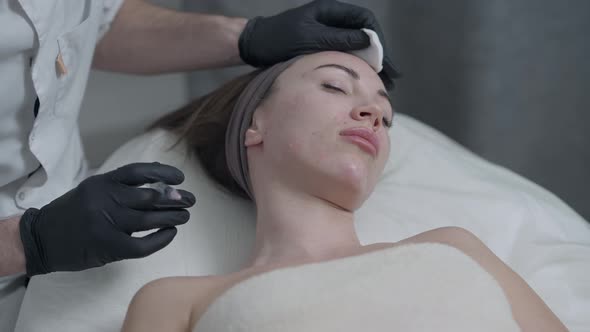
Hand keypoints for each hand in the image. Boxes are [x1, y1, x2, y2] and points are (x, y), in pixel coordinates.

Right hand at [19, 162, 195, 275]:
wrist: (41, 239)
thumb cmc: (72, 213)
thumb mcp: (92, 190)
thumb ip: (121, 185)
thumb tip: (160, 179)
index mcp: (101, 183)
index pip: (139, 172)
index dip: (163, 173)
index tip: (180, 178)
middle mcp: (104, 199)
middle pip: (149, 196)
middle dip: (175, 198)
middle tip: (190, 200)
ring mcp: (105, 223)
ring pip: (149, 218)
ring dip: (172, 217)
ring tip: (185, 216)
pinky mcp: (107, 246)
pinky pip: (142, 244)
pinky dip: (161, 239)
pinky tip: (170, 234)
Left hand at [239, 0, 400, 83]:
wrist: (254, 46)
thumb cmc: (278, 39)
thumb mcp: (310, 39)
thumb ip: (338, 39)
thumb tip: (368, 41)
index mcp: (330, 11)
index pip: (364, 20)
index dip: (378, 40)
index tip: (385, 60)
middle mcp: (332, 21)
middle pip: (365, 35)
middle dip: (381, 56)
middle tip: (394, 77)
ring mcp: (328, 35)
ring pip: (358, 48)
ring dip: (372, 65)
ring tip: (386, 84)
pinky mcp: (323, 49)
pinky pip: (346, 57)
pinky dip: (358, 69)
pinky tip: (366, 82)